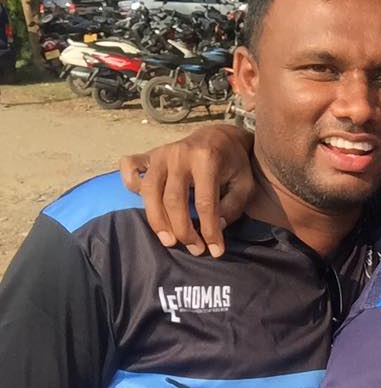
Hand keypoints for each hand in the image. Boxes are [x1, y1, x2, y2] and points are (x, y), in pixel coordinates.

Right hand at [119, 125, 254, 257]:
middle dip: (183, 230)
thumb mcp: (245, 185)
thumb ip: (232, 206)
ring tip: (169, 241)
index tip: (215, 250)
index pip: (205, 203)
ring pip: (149, 191)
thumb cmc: (235, 164)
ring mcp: (161, 153)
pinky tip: (140, 200)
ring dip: (157, 220)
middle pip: (173, 200)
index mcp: (207, 159)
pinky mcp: (149, 153)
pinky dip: (129, 181)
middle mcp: (179, 154)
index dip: (210, 230)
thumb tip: (215, 226)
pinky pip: (129, 165)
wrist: (220, 136)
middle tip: (195, 249)